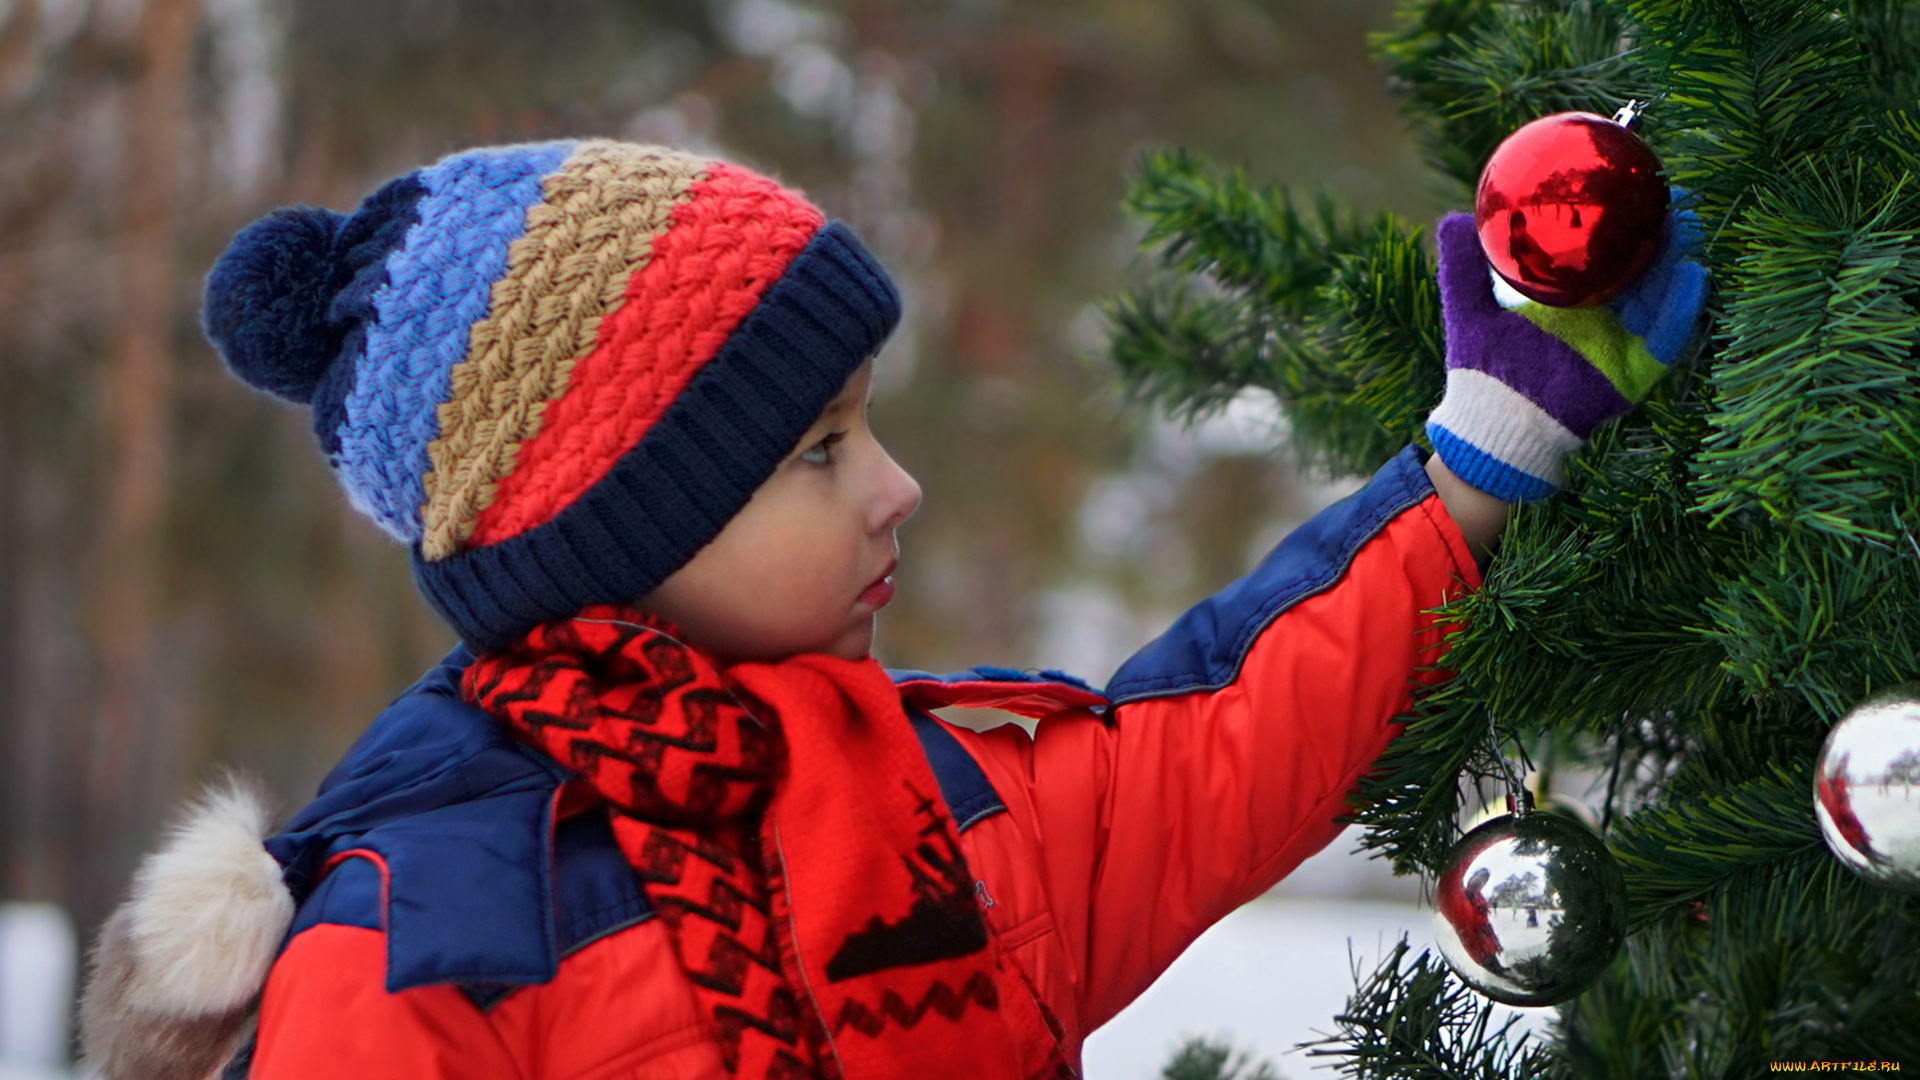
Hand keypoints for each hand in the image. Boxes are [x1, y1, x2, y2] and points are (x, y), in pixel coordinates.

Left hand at [1424, 206, 1708, 502]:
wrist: (1487, 428)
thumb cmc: (1480, 373)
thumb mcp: (1470, 310)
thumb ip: (1463, 268)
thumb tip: (1455, 218)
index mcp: (1570, 302)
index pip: (1606, 256)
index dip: (1623, 224)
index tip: (1634, 187)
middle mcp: (1600, 320)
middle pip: (1642, 270)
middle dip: (1661, 235)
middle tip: (1672, 195)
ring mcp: (1619, 346)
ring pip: (1659, 297)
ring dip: (1676, 261)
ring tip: (1685, 224)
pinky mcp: (1630, 375)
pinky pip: (1665, 340)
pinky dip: (1680, 309)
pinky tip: (1694, 276)